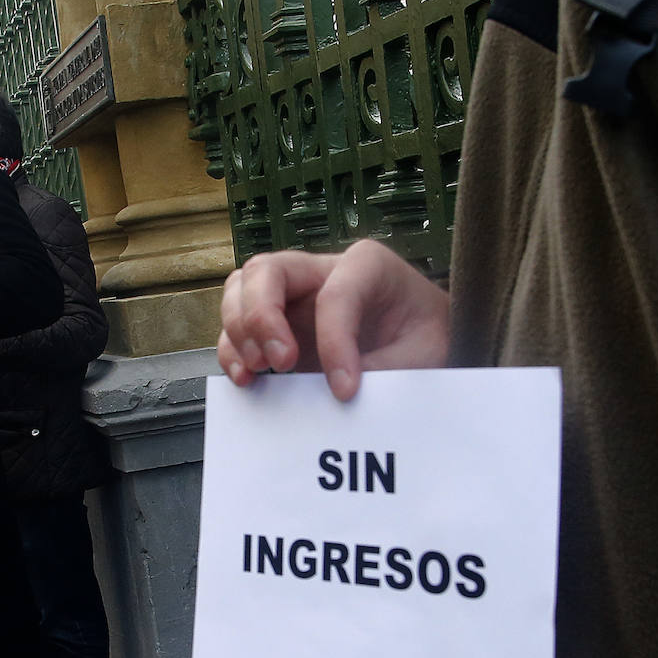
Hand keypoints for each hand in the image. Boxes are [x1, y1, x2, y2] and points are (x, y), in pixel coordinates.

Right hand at [218, 240, 450, 400]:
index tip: (345, 389)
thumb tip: (338, 393)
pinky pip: (236, 328)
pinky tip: (246, 379)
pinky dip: (232, 352)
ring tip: (258, 370)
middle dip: (262, 316)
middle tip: (280, 363)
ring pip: (240, 289)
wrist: (421, 344)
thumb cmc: (425, 337)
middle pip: (266, 271)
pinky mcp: (275, 326)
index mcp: (365, 265)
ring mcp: (292, 296)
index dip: (334, 343)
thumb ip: (386, 369)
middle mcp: (319, 271)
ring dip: (240, 330)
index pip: (335, 295)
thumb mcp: (424, 353)